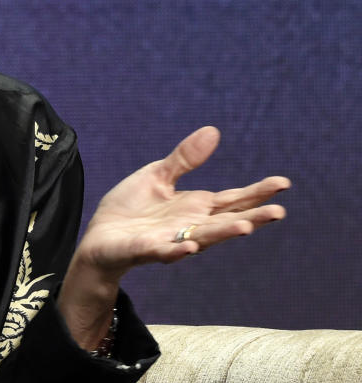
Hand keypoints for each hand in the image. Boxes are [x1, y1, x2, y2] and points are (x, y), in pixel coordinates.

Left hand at [57, 126, 288, 349]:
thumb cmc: (131, 209)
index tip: (283, 184)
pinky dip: (177, 250)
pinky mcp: (146, 250)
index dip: (257, 192)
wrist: (100, 237)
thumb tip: (213, 131)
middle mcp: (190, 226)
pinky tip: (189, 246)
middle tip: (279, 212)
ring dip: (223, 233)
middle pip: (226, 220)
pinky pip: (164, 251)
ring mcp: (170, 240)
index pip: (232, 199)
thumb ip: (184, 160)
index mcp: (195, 207)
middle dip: (252, 217)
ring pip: (202, 238)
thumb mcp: (157, 176)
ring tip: (246, 227)